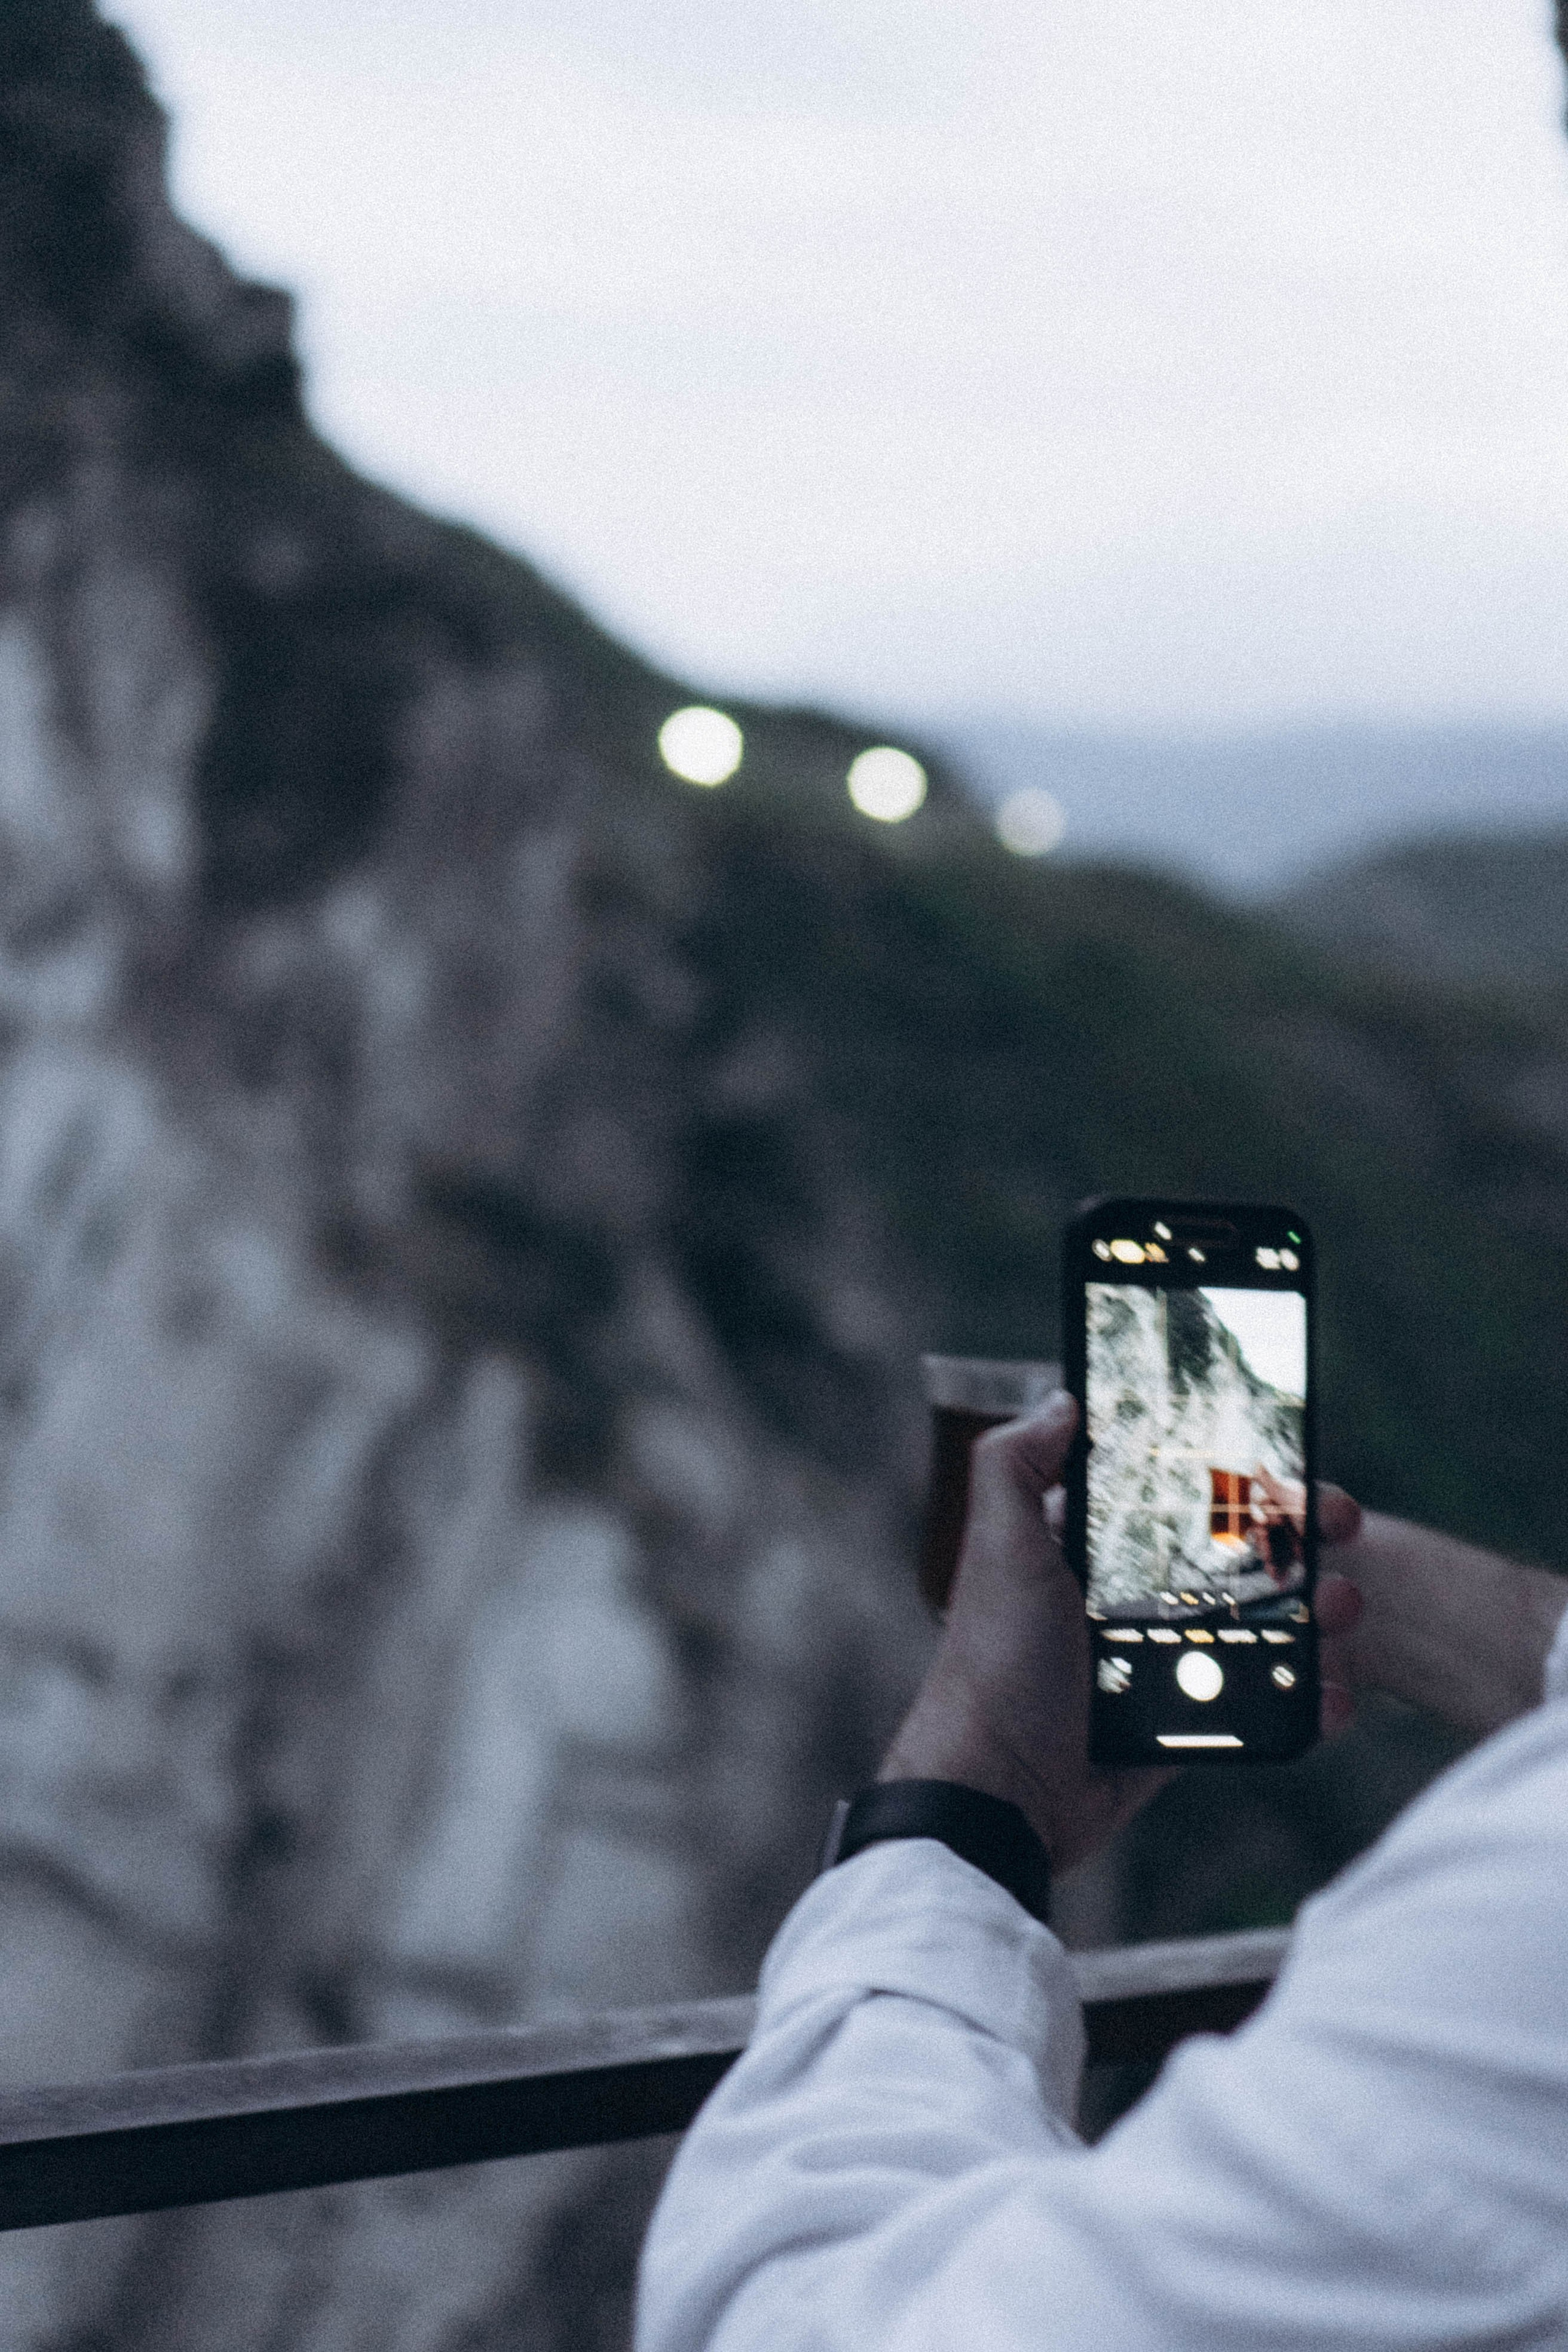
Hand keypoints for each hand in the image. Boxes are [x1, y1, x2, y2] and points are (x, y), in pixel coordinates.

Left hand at [881, 1394, 1366, 1873]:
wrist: (1000, 1795)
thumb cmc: (995, 1664)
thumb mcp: (999, 1549)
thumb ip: (1014, 1465)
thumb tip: (1062, 1400)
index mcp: (1088, 1549)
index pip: (1174, 1496)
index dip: (1232, 1476)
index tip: (1289, 1461)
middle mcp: (1126, 1598)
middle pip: (1230, 1554)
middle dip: (1294, 1538)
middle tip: (1342, 1529)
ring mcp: (1157, 1663)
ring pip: (1257, 1625)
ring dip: (1312, 1613)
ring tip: (1342, 1609)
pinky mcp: (1180, 1725)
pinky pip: (1256, 1703)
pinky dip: (1301, 1696)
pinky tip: (1332, 1691)